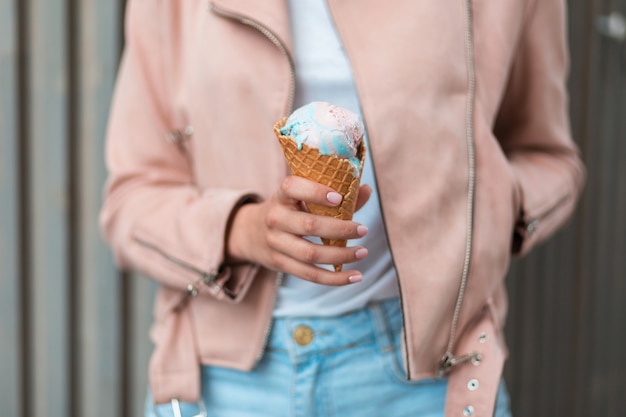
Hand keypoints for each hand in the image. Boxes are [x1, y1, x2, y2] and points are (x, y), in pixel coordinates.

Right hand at [226, 176, 371, 285]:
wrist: (250, 232)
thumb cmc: (288, 209)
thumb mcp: (301, 197)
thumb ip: (334, 194)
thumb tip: (367, 190)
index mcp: (281, 196)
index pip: (293, 187)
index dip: (315, 192)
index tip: (339, 198)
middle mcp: (275, 218)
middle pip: (309, 225)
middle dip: (340, 229)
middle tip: (363, 230)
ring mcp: (276, 243)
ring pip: (311, 254)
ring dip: (341, 255)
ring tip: (362, 252)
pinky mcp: (280, 264)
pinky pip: (310, 275)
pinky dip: (334, 278)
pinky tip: (355, 276)